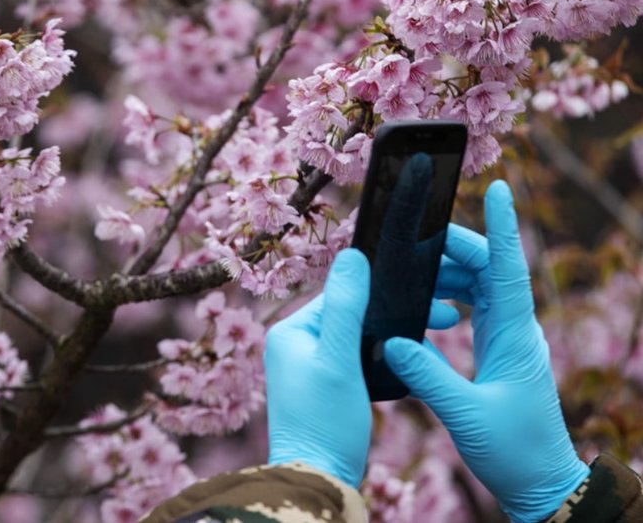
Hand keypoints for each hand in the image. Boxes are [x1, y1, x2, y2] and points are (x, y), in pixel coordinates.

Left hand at [265, 248, 459, 486]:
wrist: (320, 481)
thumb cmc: (326, 423)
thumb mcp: (339, 360)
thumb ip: (346, 307)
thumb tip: (352, 255)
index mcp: (290, 332)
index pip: (341, 294)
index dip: (384, 291)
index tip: (431, 291)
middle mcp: (295, 345)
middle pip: (353, 313)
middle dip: (396, 313)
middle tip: (446, 317)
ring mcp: (310, 367)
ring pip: (360, 336)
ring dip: (395, 334)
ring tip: (439, 333)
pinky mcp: (327, 388)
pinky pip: (360, 359)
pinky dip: (386, 357)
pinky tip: (415, 359)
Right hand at [384, 180, 588, 522]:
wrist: (538, 481)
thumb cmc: (512, 450)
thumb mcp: (464, 414)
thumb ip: (427, 375)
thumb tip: (393, 339)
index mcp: (515, 335)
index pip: (508, 269)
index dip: (503, 227)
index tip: (497, 189)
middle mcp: (515, 329)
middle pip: (489, 268)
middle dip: (456, 247)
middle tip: (417, 237)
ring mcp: (507, 338)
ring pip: (480, 286)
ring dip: (449, 273)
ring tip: (413, 270)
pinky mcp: (496, 351)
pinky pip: (474, 308)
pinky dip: (449, 297)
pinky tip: (424, 303)